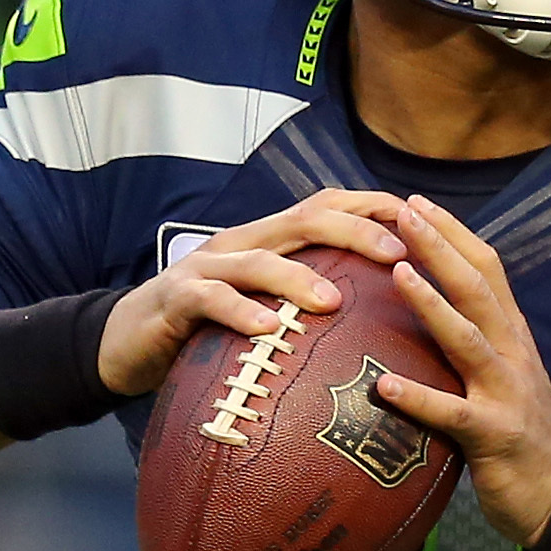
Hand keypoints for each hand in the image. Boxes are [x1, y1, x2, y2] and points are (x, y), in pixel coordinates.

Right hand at [92, 187, 402, 395]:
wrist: (125, 342)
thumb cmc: (207, 331)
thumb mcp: (264, 309)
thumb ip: (308, 303)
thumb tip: (379, 320)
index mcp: (271, 242)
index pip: (330, 209)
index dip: (377, 210)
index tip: (425, 225)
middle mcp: (245, 242)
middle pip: (306, 219)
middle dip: (355, 230)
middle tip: (397, 252)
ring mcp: (209, 266)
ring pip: (260, 259)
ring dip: (298, 278)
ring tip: (333, 301)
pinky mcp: (177, 298)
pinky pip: (211, 299)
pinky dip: (241, 313)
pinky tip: (267, 331)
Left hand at [369, 197, 550, 543]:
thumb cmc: (516, 431)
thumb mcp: (499, 373)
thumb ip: (470, 338)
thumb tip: (423, 307)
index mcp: (511, 333)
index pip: (486, 268)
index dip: (453, 233)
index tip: (416, 203)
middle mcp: (512, 352)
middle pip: (477, 289)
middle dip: (441, 247)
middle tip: (403, 213)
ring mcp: (505, 392)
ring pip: (468, 338)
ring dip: (433, 305)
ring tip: (400, 274)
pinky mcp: (493, 434)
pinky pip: (452, 413)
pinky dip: (419, 398)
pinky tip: (384, 387)